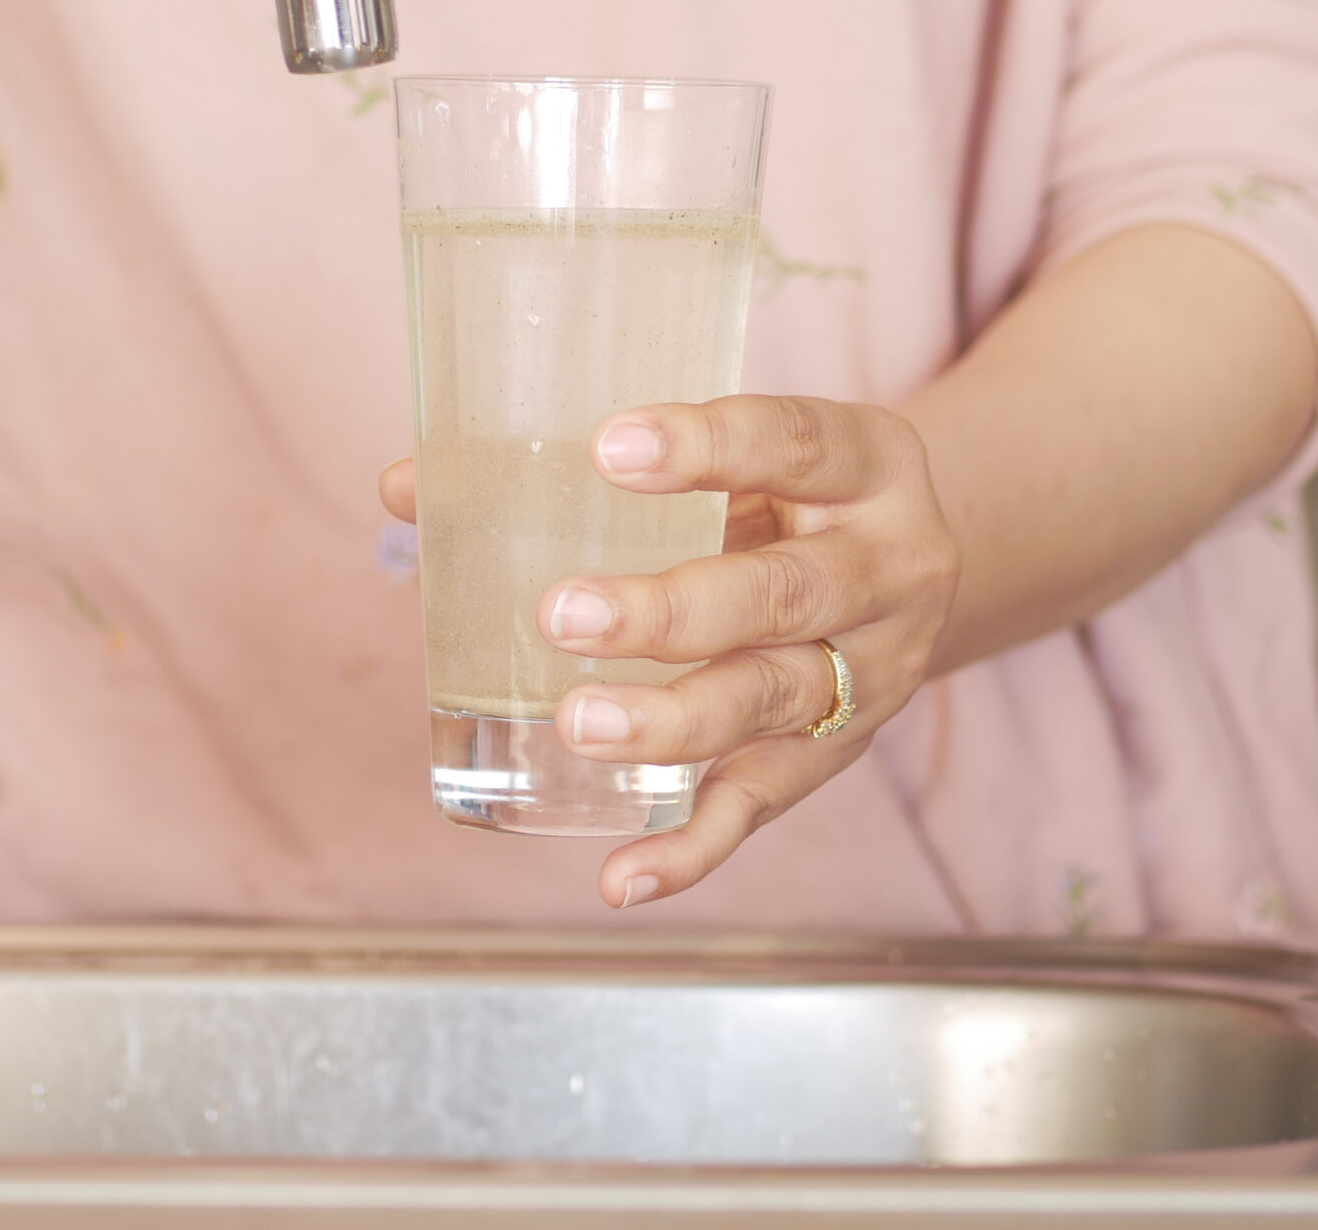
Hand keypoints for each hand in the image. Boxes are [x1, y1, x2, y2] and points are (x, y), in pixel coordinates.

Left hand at [381, 395, 958, 909]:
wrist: (914, 568)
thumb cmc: (782, 495)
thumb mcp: (729, 456)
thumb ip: (583, 466)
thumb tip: (402, 485)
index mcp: (865, 462)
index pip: (790, 441)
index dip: (707, 446)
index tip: (607, 451)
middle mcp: (886, 568)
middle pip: (785, 592)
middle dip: (671, 610)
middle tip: (561, 613)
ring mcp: (870, 670)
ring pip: (774, 700)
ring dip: (672, 721)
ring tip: (579, 725)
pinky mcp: (834, 755)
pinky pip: (764, 807)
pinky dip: (692, 849)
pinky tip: (621, 876)